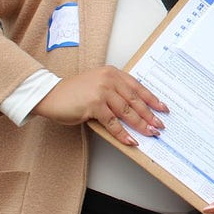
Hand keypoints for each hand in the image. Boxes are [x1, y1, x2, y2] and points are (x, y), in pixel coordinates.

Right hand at [32, 65, 167, 145]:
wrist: (50, 94)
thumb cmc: (73, 92)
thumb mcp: (97, 84)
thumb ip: (114, 92)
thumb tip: (135, 110)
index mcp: (113, 73)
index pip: (138, 87)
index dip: (152, 99)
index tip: (163, 108)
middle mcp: (109, 79)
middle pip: (135, 100)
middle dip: (150, 114)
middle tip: (160, 124)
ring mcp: (102, 91)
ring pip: (127, 111)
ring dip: (140, 124)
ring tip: (150, 133)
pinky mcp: (94, 105)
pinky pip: (113, 122)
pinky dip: (122, 133)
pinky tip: (130, 140)